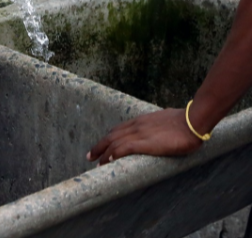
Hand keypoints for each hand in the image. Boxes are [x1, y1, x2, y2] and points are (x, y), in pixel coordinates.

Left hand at [87, 108, 202, 165]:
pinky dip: (113, 154)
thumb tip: (164, 131)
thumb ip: (160, 126)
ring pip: (114, 142)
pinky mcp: (144, 143)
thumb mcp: (167, 121)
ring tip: (97, 162)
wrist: (192, 121)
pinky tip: (108, 160)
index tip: (102, 145)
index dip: (109, 138)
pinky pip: (123, 148)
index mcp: (141, 121)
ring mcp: (139, 133)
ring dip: (103, 153)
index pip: (119, 129)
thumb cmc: (185, 122)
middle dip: (100, 146)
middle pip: (111, 135)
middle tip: (90, 155)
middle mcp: (136, 126)